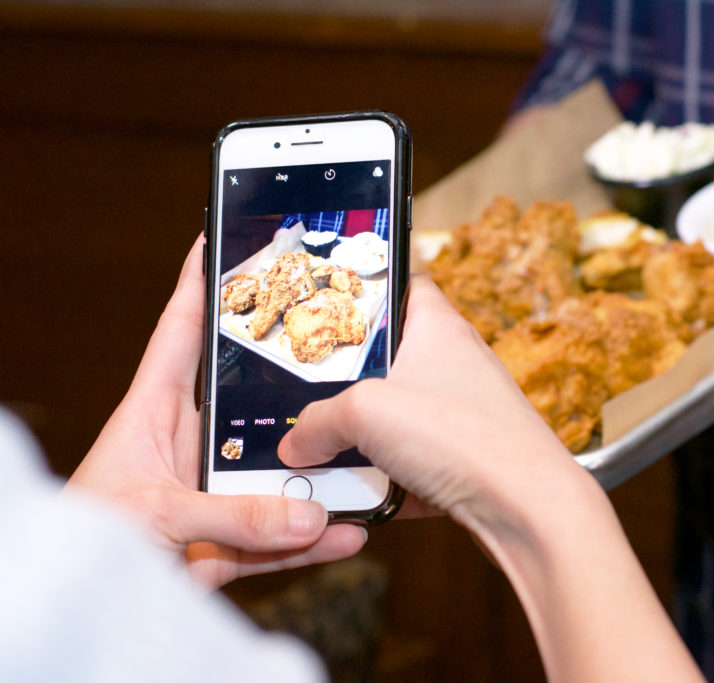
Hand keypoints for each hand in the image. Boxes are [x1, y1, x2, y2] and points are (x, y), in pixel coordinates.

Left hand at [67, 236, 366, 588]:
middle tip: (337, 351)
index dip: (199, 287)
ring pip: (274, 473)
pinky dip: (313, 538)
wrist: (81, 610)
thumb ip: (230, 517)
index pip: (179, 335)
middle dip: (291, 379)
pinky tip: (347, 533)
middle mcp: (187, 445)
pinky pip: (278, 534)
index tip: (222, 242)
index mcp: (152, 413)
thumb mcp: (153, 515)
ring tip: (362, 461)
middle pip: (249, 401)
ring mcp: (208, 492)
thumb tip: (309, 514)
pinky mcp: (222, 541)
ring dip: (315, 474)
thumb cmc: (86, 538)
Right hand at [278, 275, 578, 528]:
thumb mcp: (365, 414)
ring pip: (398, 417)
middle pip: (391, 359)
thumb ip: (318, 422)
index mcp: (438, 328)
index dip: (368, 285)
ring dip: (363, 439)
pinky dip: (385, 480)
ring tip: (324, 453)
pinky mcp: (466, 460)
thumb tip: (295, 443)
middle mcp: (455, 365)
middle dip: (348, 381)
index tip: (329, 299)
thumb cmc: (464, 437)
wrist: (528, 509)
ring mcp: (463, 414)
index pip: (404, 283)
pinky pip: (413, 464)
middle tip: (308, 393)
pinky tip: (359, 498)